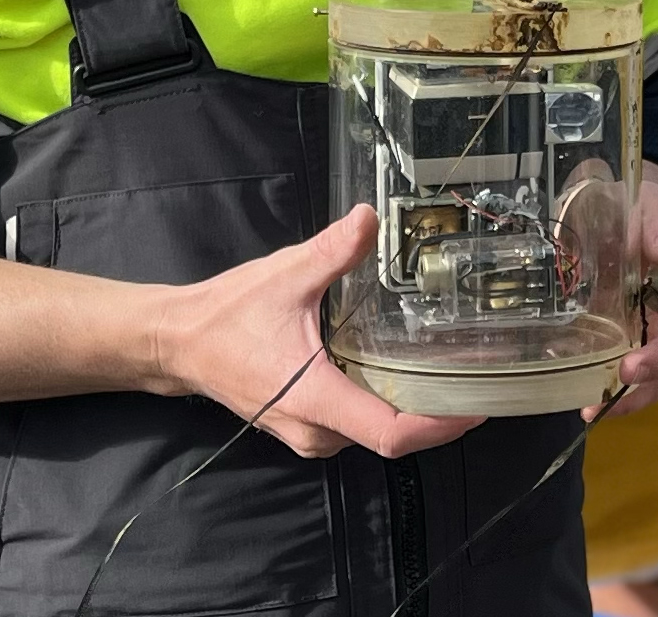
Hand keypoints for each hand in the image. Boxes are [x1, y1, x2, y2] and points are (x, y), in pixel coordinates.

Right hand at [151, 205, 481, 459]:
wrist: (178, 343)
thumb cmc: (228, 315)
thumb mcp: (287, 275)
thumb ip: (334, 250)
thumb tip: (369, 218)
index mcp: (316, 399)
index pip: (390, 434)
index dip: (440, 425)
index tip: (477, 404)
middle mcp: (316, 431)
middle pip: (393, 438)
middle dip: (438, 413)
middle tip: (478, 377)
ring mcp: (308, 435)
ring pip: (374, 434)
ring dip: (413, 411)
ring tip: (451, 372)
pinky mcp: (305, 427)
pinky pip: (356, 426)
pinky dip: (385, 406)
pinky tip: (406, 375)